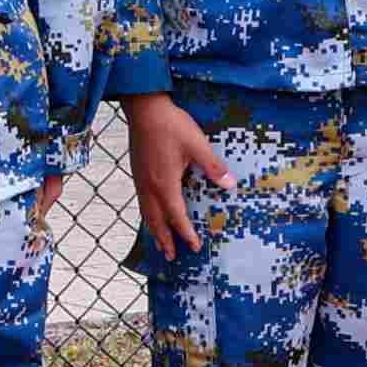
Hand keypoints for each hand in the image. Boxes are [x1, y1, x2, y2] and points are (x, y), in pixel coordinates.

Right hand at [127, 94, 222, 262]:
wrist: (144, 109)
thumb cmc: (171, 126)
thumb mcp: (197, 145)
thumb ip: (213, 166)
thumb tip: (230, 184)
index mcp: (164, 184)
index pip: (176, 216)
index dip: (185, 233)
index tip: (194, 246)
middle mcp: (149, 187)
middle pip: (156, 221)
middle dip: (165, 239)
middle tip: (172, 256)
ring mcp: (140, 180)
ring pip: (146, 213)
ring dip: (154, 230)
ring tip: (160, 242)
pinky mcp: (137, 172)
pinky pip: (141, 202)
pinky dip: (147, 215)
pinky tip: (151, 214)